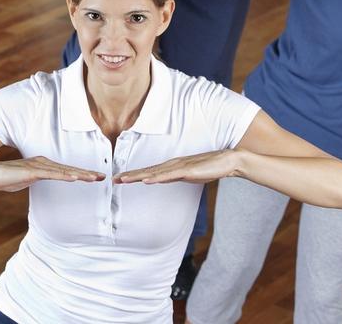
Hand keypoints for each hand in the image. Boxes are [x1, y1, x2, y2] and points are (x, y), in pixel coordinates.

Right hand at [0, 156, 104, 192]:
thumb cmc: (3, 178)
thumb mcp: (24, 181)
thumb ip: (34, 180)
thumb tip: (38, 181)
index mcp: (42, 165)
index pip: (66, 171)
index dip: (81, 174)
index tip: (95, 177)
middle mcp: (43, 163)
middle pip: (69, 169)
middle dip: (86, 173)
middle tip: (103, 176)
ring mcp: (38, 167)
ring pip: (64, 171)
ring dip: (80, 174)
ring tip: (94, 178)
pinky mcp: (32, 172)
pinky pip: (51, 174)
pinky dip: (64, 176)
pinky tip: (75, 178)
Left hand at [115, 150, 238, 184]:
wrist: (228, 160)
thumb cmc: (209, 167)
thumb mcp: (187, 175)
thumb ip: (173, 177)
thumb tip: (159, 180)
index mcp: (171, 167)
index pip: (149, 172)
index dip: (133, 176)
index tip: (119, 179)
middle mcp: (172, 165)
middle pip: (147, 172)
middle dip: (130, 176)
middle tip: (113, 179)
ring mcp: (179, 167)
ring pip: (154, 173)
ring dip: (138, 176)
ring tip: (123, 180)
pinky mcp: (188, 170)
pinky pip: (169, 175)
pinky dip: (156, 178)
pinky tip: (146, 181)